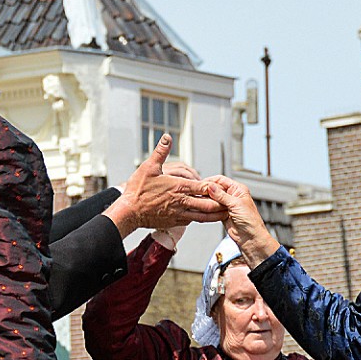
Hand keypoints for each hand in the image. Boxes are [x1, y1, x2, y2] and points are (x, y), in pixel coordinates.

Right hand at [106, 136, 225, 234]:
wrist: (129, 212)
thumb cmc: (138, 190)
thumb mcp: (149, 167)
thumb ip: (161, 152)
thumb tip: (167, 137)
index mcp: (179, 187)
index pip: (205, 187)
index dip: (216, 187)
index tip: (224, 186)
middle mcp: (182, 202)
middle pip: (209, 205)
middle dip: (221, 203)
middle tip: (231, 202)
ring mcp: (179, 214)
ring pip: (204, 217)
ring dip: (215, 214)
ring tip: (225, 212)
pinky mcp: (174, 222)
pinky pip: (193, 221)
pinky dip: (201, 218)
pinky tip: (205, 215)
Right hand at [199, 176, 279, 263]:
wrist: (250, 238)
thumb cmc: (250, 221)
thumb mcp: (236, 204)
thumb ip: (222, 195)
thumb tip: (210, 186)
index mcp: (238, 190)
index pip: (222, 180)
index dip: (211, 181)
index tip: (201, 184)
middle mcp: (232, 196)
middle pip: (216, 189)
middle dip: (207, 191)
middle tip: (197, 192)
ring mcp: (227, 205)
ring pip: (213, 199)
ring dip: (206, 199)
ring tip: (197, 200)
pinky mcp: (221, 213)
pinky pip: (212, 208)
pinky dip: (207, 207)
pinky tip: (201, 207)